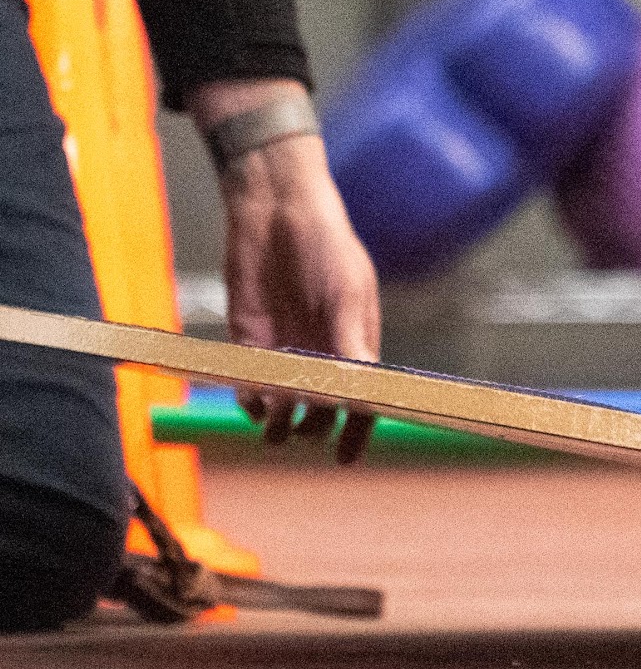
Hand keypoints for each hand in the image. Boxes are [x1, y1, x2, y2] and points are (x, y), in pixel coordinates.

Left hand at [191, 80, 380, 461]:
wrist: (274, 210)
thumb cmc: (326, 246)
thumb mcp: (347, 296)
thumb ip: (351, 346)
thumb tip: (362, 392)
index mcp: (356, 343)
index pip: (362, 398)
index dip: (357, 429)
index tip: (346, 457)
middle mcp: (322, 352)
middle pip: (322, 408)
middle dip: (315, 427)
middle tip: (305, 430)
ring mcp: (286, 348)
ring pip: (284, 404)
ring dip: (280, 422)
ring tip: (274, 429)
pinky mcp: (250, 340)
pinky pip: (249, 384)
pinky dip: (250, 400)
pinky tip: (251, 403)